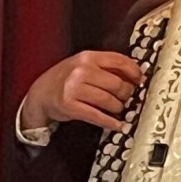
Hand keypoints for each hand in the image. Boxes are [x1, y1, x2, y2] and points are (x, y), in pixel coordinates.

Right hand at [21, 51, 142, 130]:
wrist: (40, 93)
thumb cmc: (65, 79)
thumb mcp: (83, 65)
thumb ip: (105, 67)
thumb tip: (134, 74)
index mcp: (88, 57)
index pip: (119, 60)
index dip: (134, 72)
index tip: (140, 80)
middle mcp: (81, 70)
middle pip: (117, 83)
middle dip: (127, 93)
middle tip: (127, 98)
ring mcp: (74, 88)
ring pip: (108, 100)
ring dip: (118, 108)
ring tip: (118, 109)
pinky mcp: (70, 106)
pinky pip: (96, 116)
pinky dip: (110, 122)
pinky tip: (117, 125)